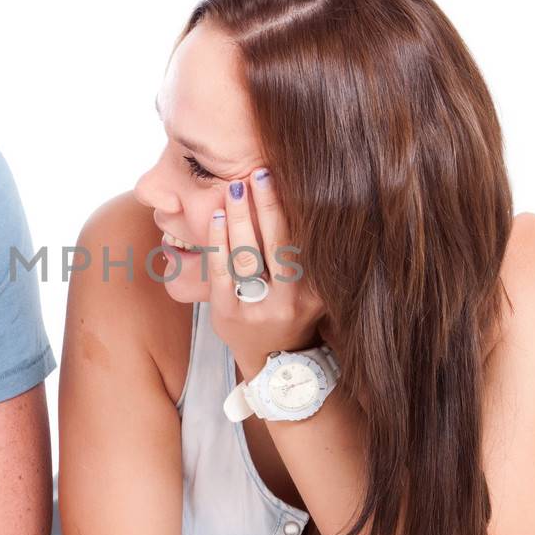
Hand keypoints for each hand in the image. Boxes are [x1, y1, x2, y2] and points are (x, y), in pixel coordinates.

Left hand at [204, 168, 326, 374]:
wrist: (275, 362)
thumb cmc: (294, 313)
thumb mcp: (315, 290)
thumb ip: (310, 256)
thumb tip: (308, 201)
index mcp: (316, 291)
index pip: (306, 242)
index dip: (296, 208)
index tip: (291, 177)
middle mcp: (290, 300)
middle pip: (278, 243)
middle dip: (269, 204)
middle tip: (261, 172)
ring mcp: (258, 309)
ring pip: (248, 254)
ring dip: (241, 217)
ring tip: (237, 188)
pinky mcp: (229, 314)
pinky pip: (222, 270)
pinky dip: (219, 240)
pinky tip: (218, 216)